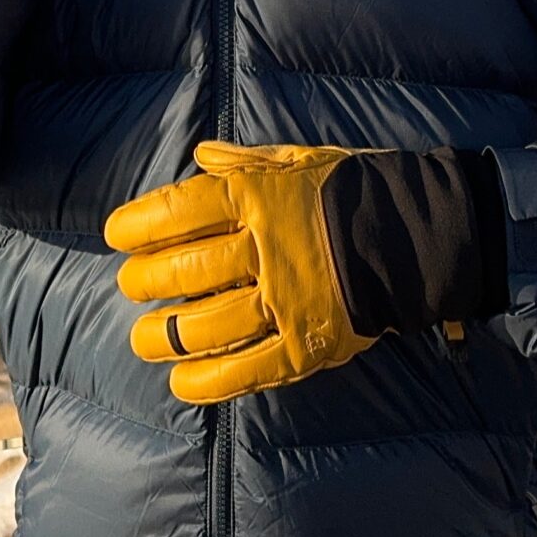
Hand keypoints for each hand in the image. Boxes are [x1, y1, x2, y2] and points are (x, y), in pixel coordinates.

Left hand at [106, 140, 376, 405]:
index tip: (118, 235)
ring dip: (164, 335)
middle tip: (132, 287)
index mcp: (258, 197)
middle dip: (145, 281)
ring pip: (205, 325)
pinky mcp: (305, 345)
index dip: (139, 224)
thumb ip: (245, 162)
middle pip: (184, 270)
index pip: (180, 209)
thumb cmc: (350, 190)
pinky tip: (181, 382)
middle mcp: (265, 249)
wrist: (418, 234)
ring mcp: (284, 301)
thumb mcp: (299, 161)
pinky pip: (245, 370)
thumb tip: (198, 155)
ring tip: (146, 337)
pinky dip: (206, 380)